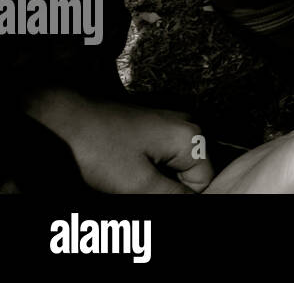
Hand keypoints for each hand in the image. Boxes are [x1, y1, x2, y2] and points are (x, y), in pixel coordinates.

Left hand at [22, 89, 212, 192]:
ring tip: (124, 184)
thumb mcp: (137, 182)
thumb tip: (195, 203)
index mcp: (190, 137)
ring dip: (153, 184)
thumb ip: (173, 197)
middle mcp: (184, 126)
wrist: (61, 120)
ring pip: (171, 169)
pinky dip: (144, 173)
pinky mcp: (147, 129)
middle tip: (134, 192)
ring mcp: (165, 125)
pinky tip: (120, 174)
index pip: (204, 182)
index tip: (151, 196)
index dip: (181, 197)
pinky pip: (158, 159)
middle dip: (166, 190)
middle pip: (189, 174)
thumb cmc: (97, 146)